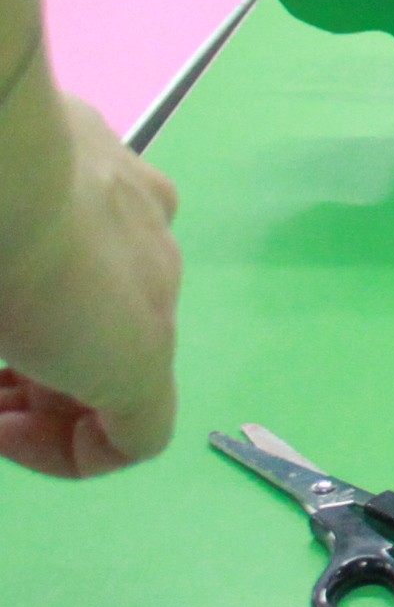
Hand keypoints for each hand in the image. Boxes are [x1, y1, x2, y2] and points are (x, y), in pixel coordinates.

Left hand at [0, 97, 181, 477]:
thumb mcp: (7, 341)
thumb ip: (15, 389)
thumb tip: (7, 378)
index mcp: (133, 352)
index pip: (133, 440)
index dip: (60, 454)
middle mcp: (164, 284)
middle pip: (124, 360)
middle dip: (51, 387)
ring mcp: (150, 211)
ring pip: (123, 279)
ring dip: (62, 310)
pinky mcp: (119, 151)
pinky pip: (109, 207)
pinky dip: (66, 231)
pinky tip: (11, 218)